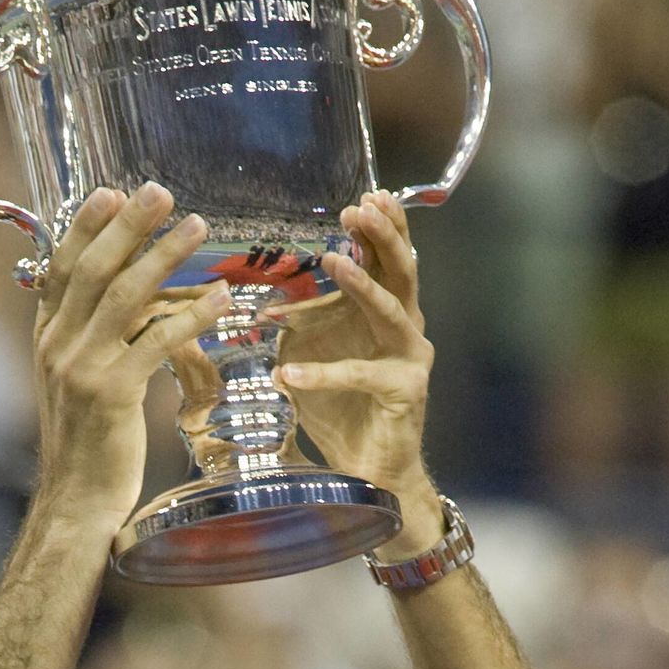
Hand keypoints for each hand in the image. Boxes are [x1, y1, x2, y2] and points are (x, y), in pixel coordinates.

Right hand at [32, 183, 227, 523]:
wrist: (76, 500)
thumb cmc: (88, 444)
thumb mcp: (76, 382)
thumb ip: (90, 339)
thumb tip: (127, 302)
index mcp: (47, 338)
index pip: (61, 268)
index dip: (86, 227)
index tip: (111, 193)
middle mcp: (58, 346)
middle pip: (93, 270)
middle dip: (128, 226)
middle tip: (159, 191)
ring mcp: (82, 368)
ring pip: (125, 297)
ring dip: (163, 256)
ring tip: (196, 227)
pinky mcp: (112, 393)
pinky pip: (156, 341)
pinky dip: (190, 315)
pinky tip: (219, 298)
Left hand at [262, 192, 438, 538]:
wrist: (370, 473)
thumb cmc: (342, 411)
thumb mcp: (310, 355)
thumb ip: (297, 324)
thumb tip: (257, 300)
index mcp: (388, 314)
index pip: (390, 259)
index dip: (382, 226)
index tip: (365, 194)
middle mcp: (407, 330)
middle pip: (403, 271)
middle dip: (382, 236)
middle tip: (358, 208)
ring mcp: (410, 360)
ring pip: (392, 311)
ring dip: (361, 284)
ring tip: (331, 261)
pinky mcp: (405, 393)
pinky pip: (361, 375)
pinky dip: (322, 374)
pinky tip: (286, 375)